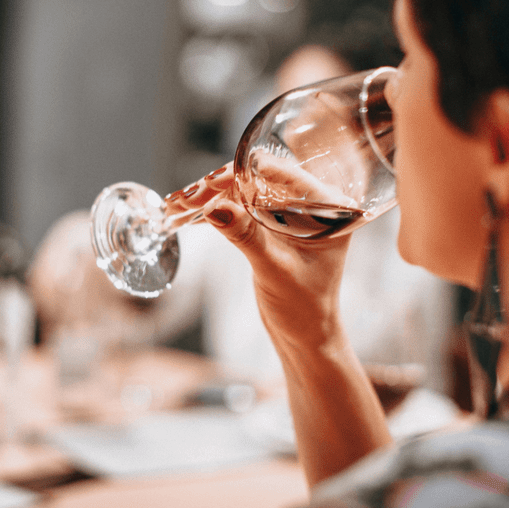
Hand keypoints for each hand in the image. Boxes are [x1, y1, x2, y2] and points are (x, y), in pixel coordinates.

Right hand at [180, 163, 352, 349]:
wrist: (304, 335)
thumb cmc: (304, 307)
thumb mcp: (274, 269)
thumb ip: (246, 236)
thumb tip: (214, 207)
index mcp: (329, 207)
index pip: (285, 175)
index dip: (245, 172)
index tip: (213, 180)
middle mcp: (311, 204)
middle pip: (260, 179)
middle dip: (221, 185)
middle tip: (189, 197)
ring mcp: (289, 213)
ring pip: (245, 191)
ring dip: (212, 196)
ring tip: (179, 203)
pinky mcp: (271, 225)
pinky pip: (241, 207)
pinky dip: (216, 210)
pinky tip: (188, 212)